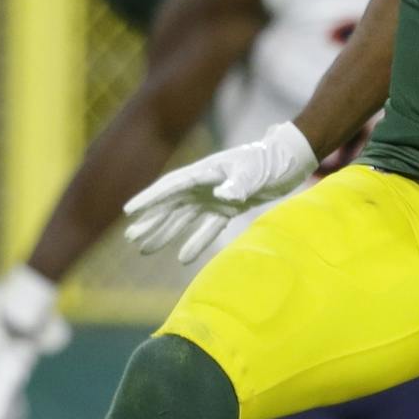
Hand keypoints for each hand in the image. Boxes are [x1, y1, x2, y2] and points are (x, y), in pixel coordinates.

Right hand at [123, 121, 317, 262]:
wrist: (289, 161)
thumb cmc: (268, 160)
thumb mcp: (253, 170)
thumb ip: (238, 183)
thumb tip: (223, 197)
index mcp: (204, 172)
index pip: (171, 187)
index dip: (150, 199)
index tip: (130, 211)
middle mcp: (203, 185)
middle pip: (171, 206)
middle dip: (151, 222)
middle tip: (131, 239)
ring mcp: (213, 197)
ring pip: (183, 219)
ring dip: (166, 234)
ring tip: (145, 250)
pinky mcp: (228, 209)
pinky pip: (207, 228)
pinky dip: (196, 242)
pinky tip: (182, 258)